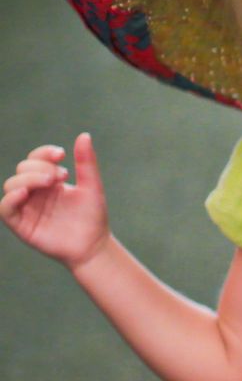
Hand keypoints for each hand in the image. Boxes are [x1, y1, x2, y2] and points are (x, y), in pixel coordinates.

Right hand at [0, 134, 110, 269]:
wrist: (93, 245)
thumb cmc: (92, 216)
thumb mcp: (91, 186)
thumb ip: (86, 162)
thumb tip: (84, 135)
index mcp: (49, 181)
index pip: (36, 159)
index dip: (44, 153)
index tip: (61, 155)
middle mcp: (35, 192)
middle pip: (23, 169)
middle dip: (40, 167)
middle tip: (61, 176)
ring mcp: (26, 207)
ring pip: (12, 185)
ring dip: (28, 179)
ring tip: (50, 182)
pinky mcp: (21, 224)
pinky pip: (5, 209)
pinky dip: (11, 198)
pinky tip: (25, 192)